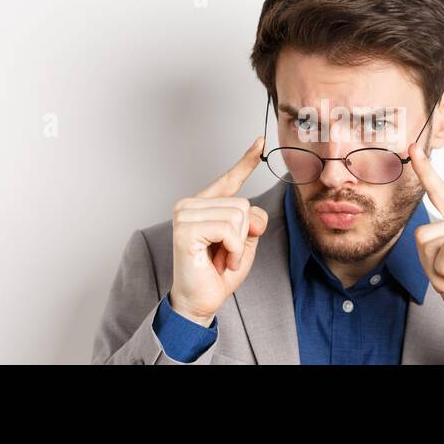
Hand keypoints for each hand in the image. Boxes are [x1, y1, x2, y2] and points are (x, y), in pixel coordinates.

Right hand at [167, 137, 268, 327]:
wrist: (200, 301)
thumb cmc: (218, 272)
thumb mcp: (245, 241)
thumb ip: (253, 221)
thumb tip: (254, 215)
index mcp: (203, 204)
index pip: (229, 179)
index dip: (246, 161)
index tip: (259, 142)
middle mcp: (190, 205)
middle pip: (243, 203)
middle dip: (246, 233)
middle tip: (228, 253)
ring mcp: (184, 215)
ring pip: (238, 215)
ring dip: (239, 244)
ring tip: (223, 258)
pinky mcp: (185, 230)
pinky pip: (229, 229)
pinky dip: (233, 249)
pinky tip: (220, 261)